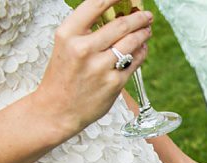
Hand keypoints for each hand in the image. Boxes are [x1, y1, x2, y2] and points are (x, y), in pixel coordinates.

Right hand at [34, 0, 152, 137]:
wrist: (58, 109)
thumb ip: (87, 31)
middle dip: (139, 18)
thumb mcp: (66, 46)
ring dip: (143, 33)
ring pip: (132, 43)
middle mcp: (84, 48)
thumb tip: (116, 15)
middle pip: (121, 25)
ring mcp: (101, 66)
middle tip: (147, 15)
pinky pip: (135, 62)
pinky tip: (143, 48)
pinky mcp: (115, 83)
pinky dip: (142, 52)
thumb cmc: (63, 75)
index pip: (95, 5)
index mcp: (68, 34)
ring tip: (147, 29)